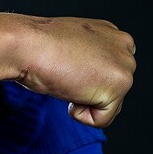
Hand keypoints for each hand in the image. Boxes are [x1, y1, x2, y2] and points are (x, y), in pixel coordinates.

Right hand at [8, 14, 135, 127]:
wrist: (27, 45)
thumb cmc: (37, 45)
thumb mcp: (69, 46)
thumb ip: (87, 58)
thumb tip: (86, 77)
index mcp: (112, 34)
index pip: (110, 72)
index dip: (86, 78)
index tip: (67, 66)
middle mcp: (124, 46)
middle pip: (113, 91)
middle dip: (88, 90)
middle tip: (66, 71)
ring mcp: (125, 66)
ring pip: (109, 106)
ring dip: (84, 101)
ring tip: (68, 77)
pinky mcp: (118, 87)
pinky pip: (102, 119)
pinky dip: (81, 114)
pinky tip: (70, 88)